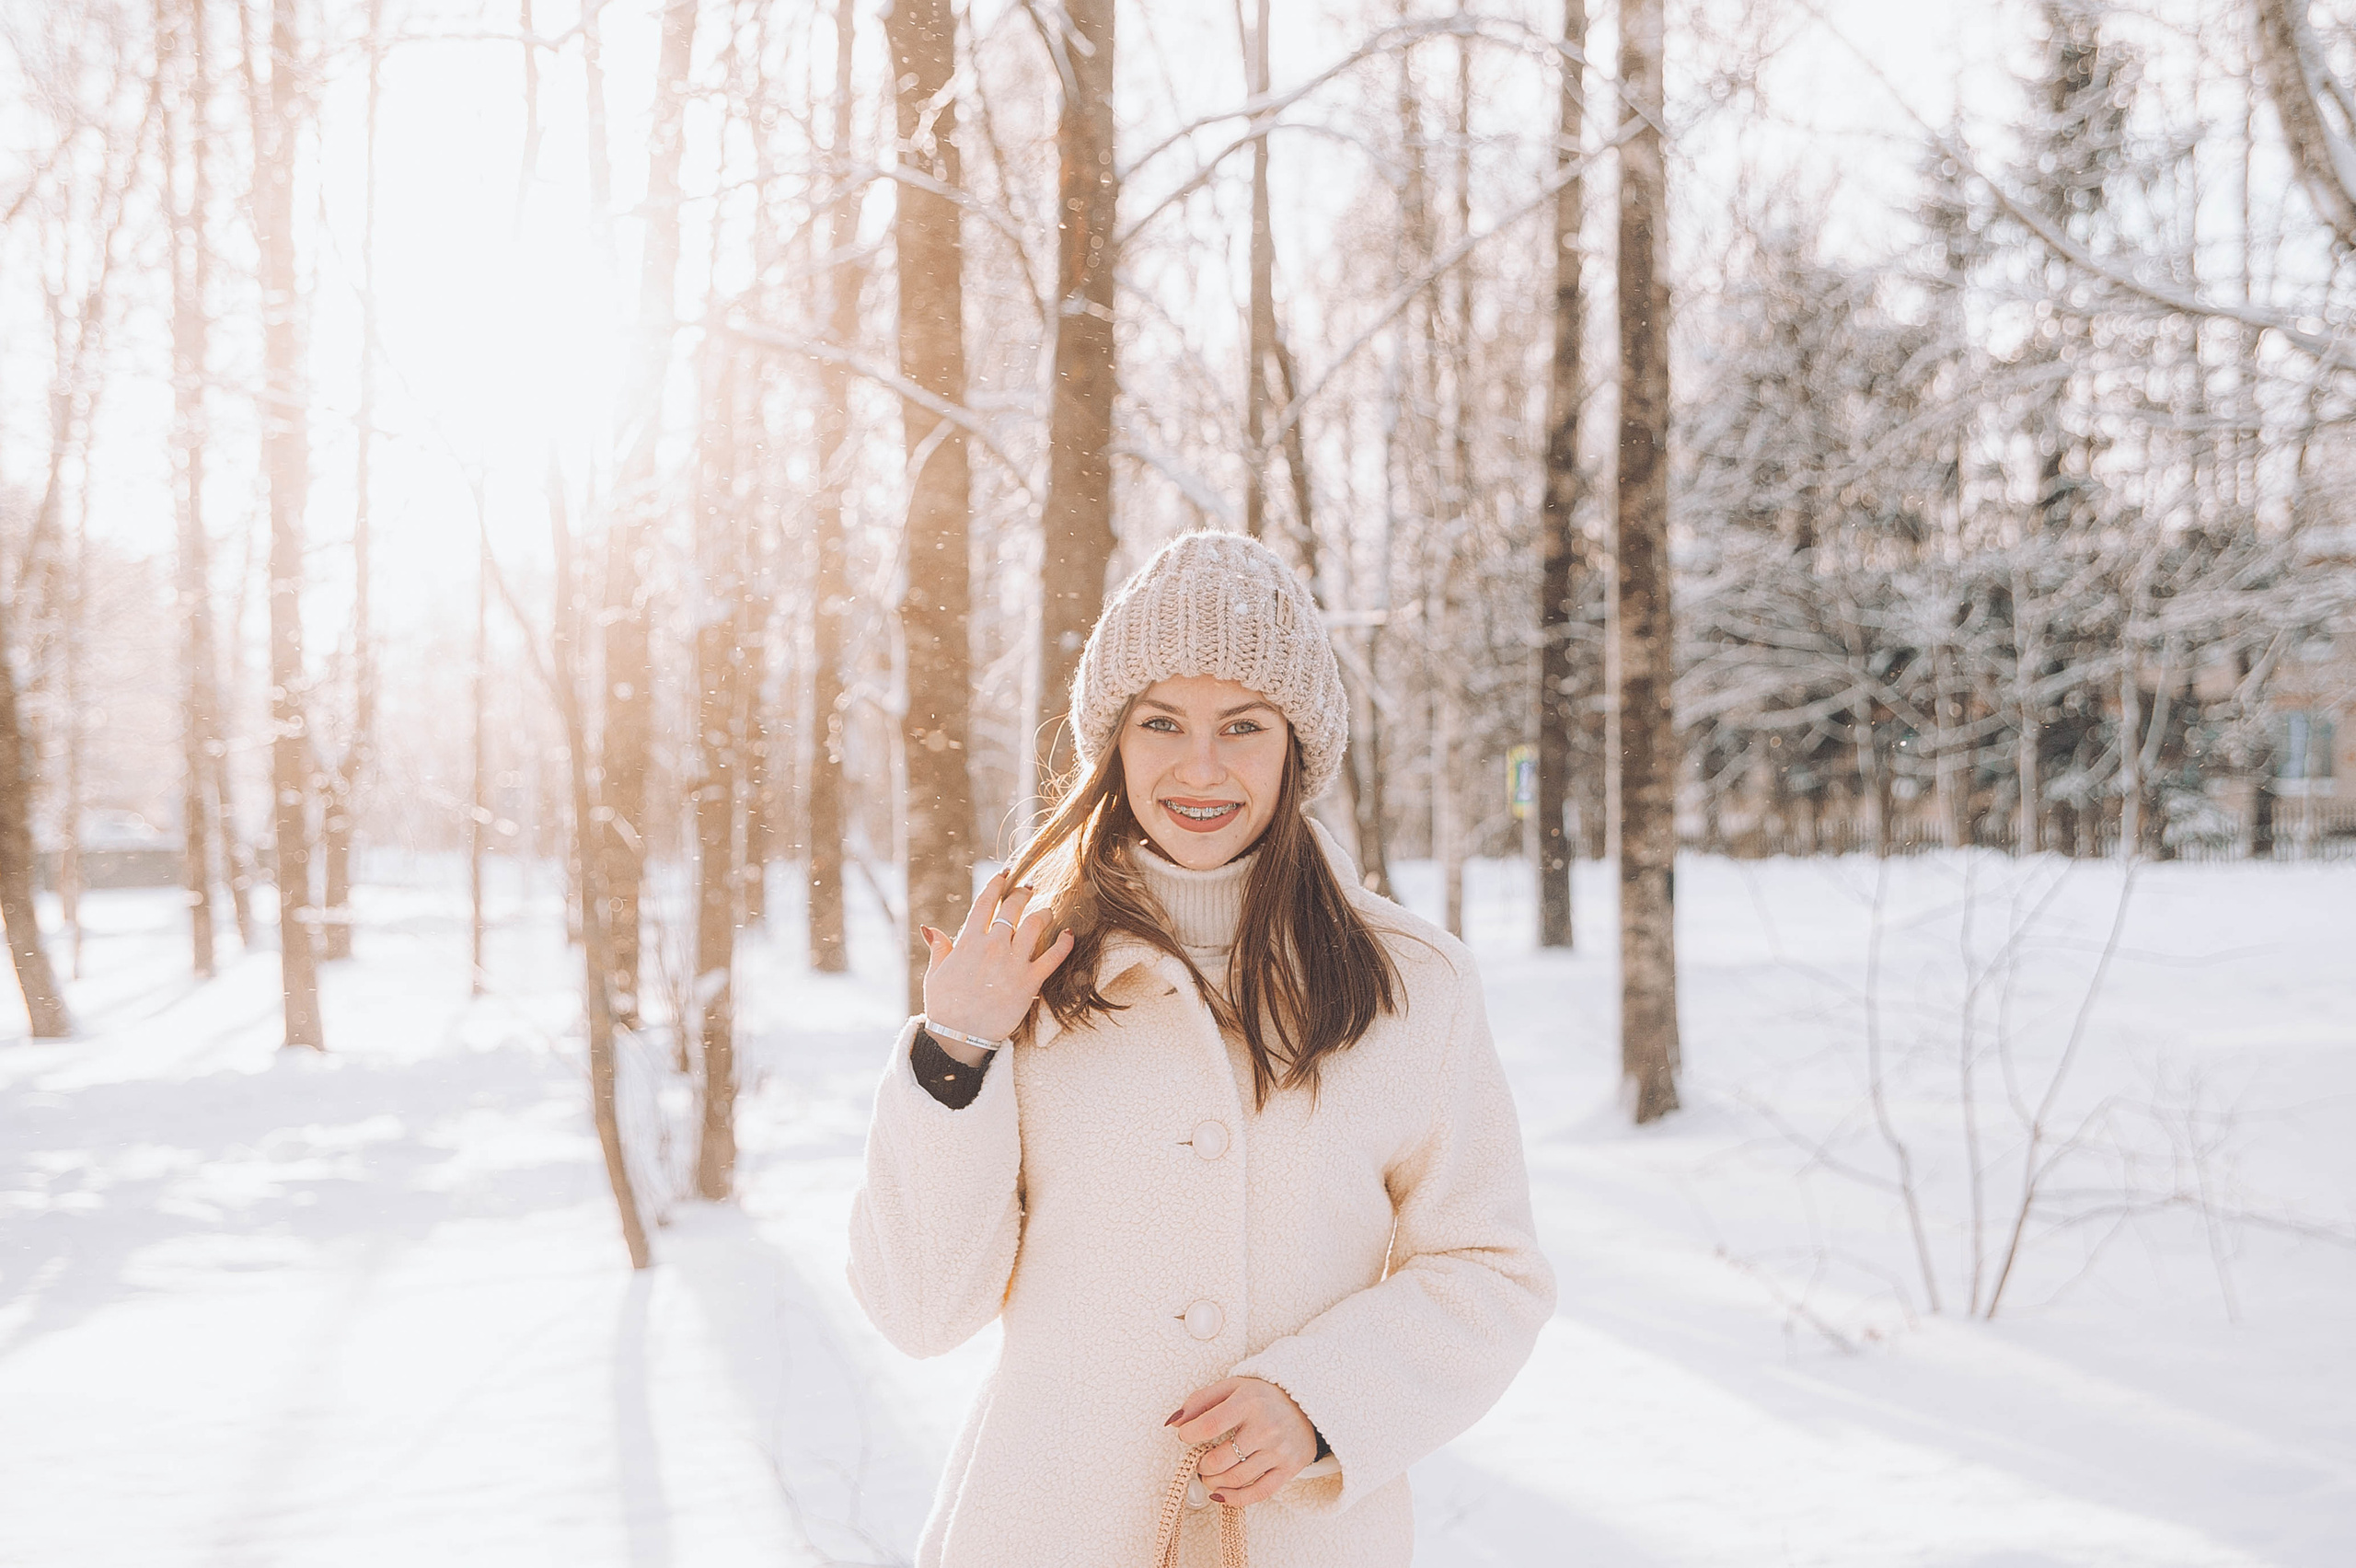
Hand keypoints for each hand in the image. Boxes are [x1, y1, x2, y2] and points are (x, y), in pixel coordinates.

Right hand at [919, 872, 1073, 1062]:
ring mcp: (1012, 963)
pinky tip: (1069, 935)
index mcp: (968, 942)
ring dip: (1044, 913)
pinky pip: (1053, 957)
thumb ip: (938, 948)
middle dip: (1022, 893)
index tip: (1005, 874)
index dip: (996, 884)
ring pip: (1035, 925)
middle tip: (1029, 888)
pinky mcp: (1029, 982)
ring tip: (1047, 911)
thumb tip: (929, 929)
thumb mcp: (935, 974)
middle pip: (1013, 908)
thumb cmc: (945, 1007)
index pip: (985, 903)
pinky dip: (1064, 944)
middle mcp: (993, 947)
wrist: (960, 1037)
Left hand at [1167, 1376, 1318, 1505]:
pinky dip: (1235, 1499)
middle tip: (1199, 1462)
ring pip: (1236, 1478)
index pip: (1210, 1425)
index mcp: (1248, 1402)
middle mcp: (1266, 1427)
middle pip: (1221, 1459)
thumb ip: (1200, 1401)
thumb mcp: (1231, 1387)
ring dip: (1214, 1483)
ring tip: (1209, 1476)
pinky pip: (1259, 1492)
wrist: (1304, 1404)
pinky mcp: (1289, 1468)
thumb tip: (1173, 1422)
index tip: (1185, 1436)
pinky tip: (1221, 1495)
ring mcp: (1278, 1450)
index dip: (1189, 1435)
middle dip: (1202, 1465)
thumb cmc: (1261, 1397)